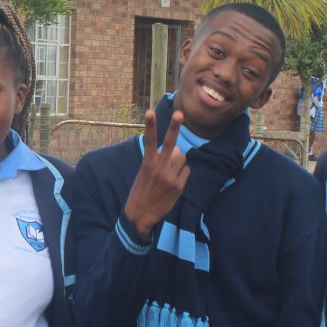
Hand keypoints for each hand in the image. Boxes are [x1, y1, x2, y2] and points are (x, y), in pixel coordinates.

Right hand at [122, 109, 189, 237]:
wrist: (140, 215)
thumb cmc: (140, 192)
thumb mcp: (144, 174)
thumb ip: (158, 160)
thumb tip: (177, 149)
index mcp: (147, 164)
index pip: (149, 141)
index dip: (150, 125)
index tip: (149, 112)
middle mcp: (159, 168)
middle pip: (169, 143)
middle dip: (174, 127)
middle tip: (179, 114)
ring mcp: (170, 177)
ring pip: (182, 157)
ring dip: (179, 159)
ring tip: (170, 169)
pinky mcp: (178, 186)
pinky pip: (186, 171)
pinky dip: (182, 173)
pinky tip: (174, 181)